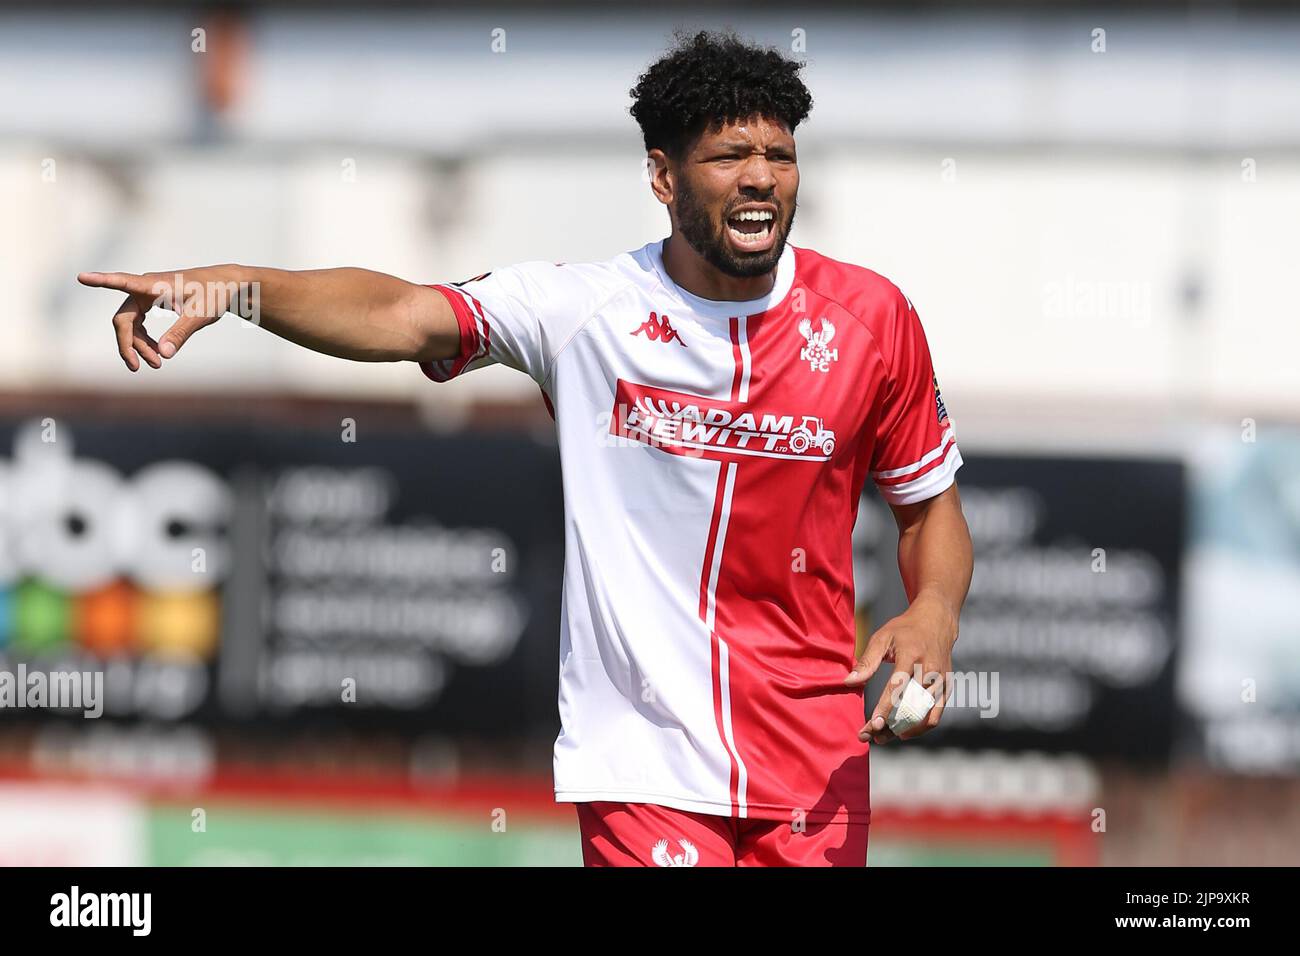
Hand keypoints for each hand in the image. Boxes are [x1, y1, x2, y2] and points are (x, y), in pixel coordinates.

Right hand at [78, 268, 233, 370]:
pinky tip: (156, 353)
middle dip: (129, 344)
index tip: (81, 277)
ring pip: (131, 324)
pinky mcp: (152, 302)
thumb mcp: (200, 315)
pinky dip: (144, 339)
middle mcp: (145, 287)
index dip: (101, 281)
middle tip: (139, 367)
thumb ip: (181, 333)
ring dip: (138, 345)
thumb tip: (163, 354)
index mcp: (154, 284)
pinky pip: (139, 323)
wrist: (226, 285)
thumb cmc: (214, 294)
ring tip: (156, 365)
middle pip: (124, 318)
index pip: (123, 282)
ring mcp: (147, 295)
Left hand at [843, 591, 957, 743]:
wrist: (936, 621)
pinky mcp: (947, 687)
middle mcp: (930, 669)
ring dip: (905, 730)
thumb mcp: (882, 638)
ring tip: (884, 738)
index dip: (885, 708)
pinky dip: (921, 727)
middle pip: (911, 705)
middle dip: (892, 724)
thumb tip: (849, 682)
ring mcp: (941, 680)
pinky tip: (904, 732)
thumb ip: (866, 661)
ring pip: (925, 714)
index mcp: (911, 655)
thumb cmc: (904, 630)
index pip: (898, 687)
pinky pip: (936, 714)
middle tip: (872, 736)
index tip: (873, 725)